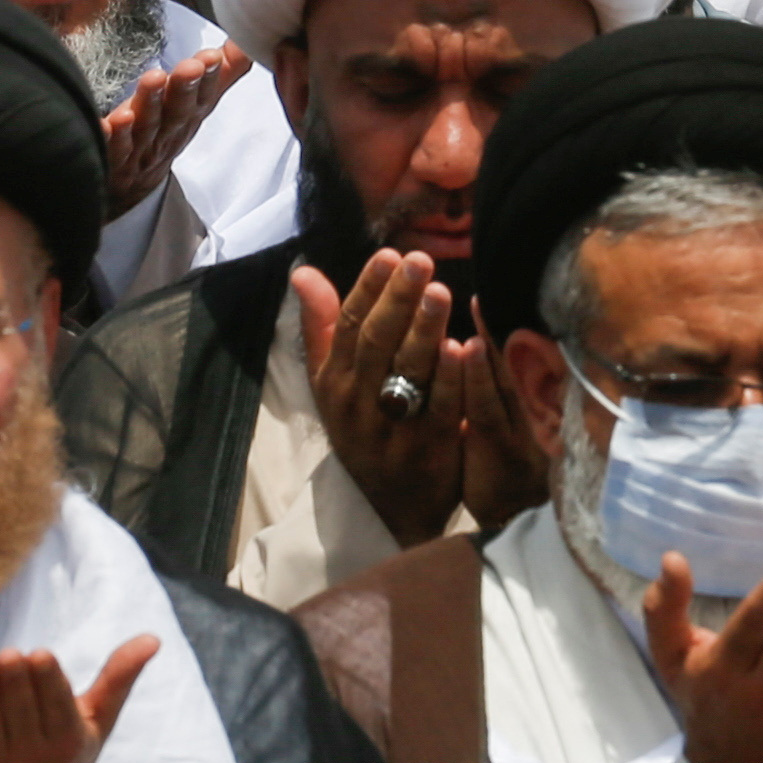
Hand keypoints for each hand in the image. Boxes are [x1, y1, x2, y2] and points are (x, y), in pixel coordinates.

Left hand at [98, 43, 252, 209]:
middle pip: (178, 111)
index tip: (213, 56)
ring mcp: (138, 149)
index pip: (203, 97)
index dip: (210, 78)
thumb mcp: (197, 107)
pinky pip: (111, 149)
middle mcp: (166, 134)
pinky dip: (111, 136)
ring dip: (151, 103)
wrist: (129, 187)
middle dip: (185, 88)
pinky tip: (108, 122)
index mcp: (188, 118)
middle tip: (191, 67)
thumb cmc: (163, 136)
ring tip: (153, 79)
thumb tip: (245, 43)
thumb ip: (221, 74)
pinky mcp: (111, 160)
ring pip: (146, 126)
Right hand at [296, 249, 492, 548]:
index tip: (388, 254)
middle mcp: (357, 404)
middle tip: (419, 260)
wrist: (391, 508)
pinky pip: (437, 407)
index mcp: (334, 383)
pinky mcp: (428, 448)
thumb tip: (302, 273)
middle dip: (397, 299)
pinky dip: (447, 377)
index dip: (367, 289)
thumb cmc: (365, 428)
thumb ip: (323, 326)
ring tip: (439, 291)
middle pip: (376, 343)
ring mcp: (392, 429)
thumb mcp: (333, 384)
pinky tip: (460, 345)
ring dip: (423, 329)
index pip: (347, 327)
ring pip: (406, 372)